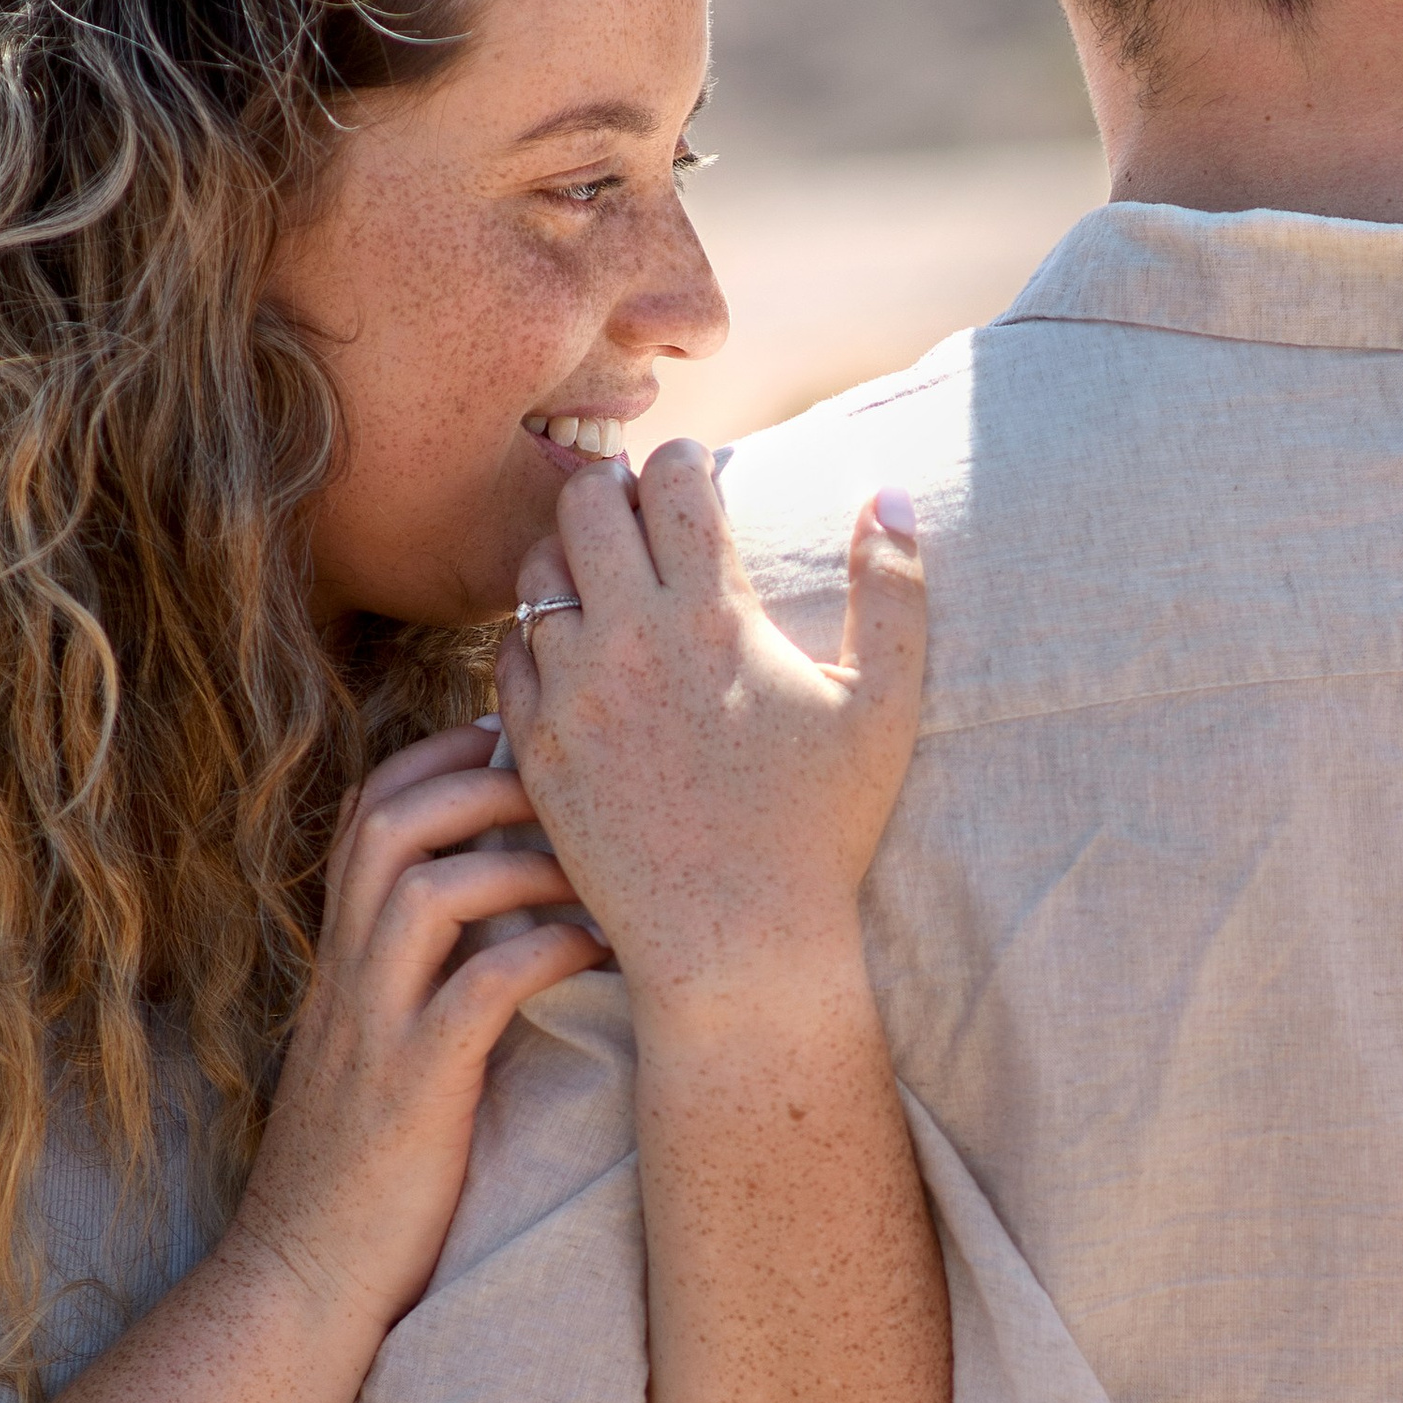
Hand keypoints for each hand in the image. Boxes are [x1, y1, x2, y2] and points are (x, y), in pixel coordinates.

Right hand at [228, 727, 603, 1334]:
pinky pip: (476, 991)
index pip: (367, 816)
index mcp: (341, 963)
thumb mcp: (375, 1056)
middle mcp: (347, 981)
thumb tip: (502, 924)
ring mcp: (374, 1032)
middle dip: (477, 780)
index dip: (435, 759)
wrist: (299, 1288)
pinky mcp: (413, 1092)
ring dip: (516, 860)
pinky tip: (595, 953)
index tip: (507, 738)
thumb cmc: (360, 1178)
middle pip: (388, 824)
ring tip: (590, 869)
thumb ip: (414, 984)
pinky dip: (542, 953)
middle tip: (561, 782)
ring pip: (423, 889)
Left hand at [493, 446, 924, 1014]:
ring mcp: (572, 692)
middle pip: (587, 501)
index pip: (676, 477)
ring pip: (536, 571)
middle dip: (615, 488)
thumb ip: (893, 590)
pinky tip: (578, 656)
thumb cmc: (820, 827)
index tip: (701, 476)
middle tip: (641, 512)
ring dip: (570, 558)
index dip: (688, 459)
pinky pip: (509, 653)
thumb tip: (891, 494)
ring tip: (607, 580)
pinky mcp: (533, 745)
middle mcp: (631, 639)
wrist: (734, 943)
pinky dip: (539, 638)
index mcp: (715, 615)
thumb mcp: (880, 706)